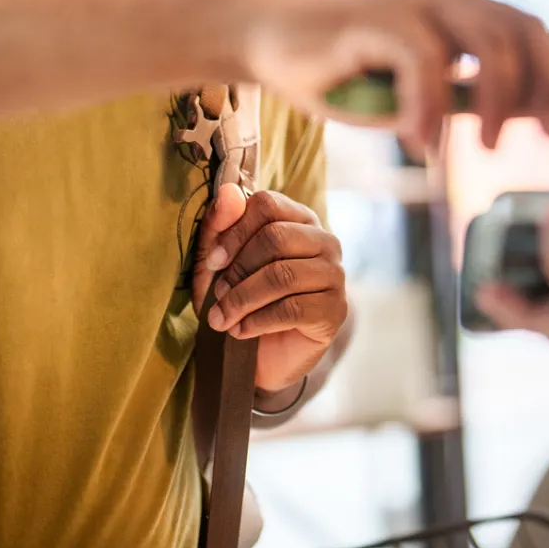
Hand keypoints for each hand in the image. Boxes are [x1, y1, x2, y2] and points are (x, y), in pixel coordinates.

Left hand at [193, 185, 348, 393]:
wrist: (261, 356)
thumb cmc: (241, 298)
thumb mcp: (219, 263)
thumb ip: (220, 226)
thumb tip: (227, 192)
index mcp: (299, 218)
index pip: (267, 204)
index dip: (234, 231)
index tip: (213, 262)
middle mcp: (324, 241)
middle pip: (275, 237)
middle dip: (237, 270)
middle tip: (218, 295)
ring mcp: (334, 275)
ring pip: (282, 275)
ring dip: (242, 300)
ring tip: (221, 318)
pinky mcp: (335, 311)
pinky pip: (292, 309)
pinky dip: (257, 322)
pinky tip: (241, 332)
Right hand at [239, 0, 548, 149]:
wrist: (278, 43)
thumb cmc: (354, 75)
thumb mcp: (424, 96)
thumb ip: (470, 101)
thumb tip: (526, 120)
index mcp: (473, 17)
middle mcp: (456, 1)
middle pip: (532, 35)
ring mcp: (421, 5)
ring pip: (491, 46)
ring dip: (498, 101)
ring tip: (485, 147)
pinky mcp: (383, 19)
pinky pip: (426, 65)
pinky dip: (429, 109)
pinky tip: (422, 145)